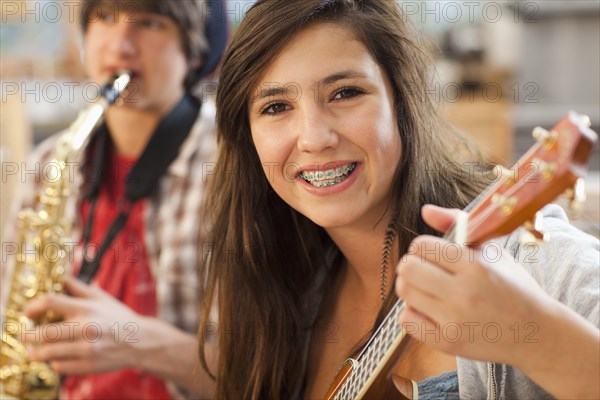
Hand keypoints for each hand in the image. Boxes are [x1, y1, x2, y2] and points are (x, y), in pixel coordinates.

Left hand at [23, 275, 144, 374]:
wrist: (141, 341)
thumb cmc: (119, 317)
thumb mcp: (101, 297)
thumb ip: (78, 287)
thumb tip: (59, 276)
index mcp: (87, 309)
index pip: (50, 302)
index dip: (33, 306)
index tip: (28, 313)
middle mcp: (85, 328)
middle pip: (44, 332)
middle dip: (28, 335)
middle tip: (25, 335)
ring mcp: (87, 349)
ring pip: (48, 353)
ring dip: (36, 352)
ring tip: (33, 350)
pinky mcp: (89, 366)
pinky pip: (60, 366)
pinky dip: (54, 362)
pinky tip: (57, 358)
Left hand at [395, 204, 552, 365]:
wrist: (536, 333)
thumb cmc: (512, 286)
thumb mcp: (491, 250)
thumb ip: (456, 224)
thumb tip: (425, 210)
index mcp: (475, 266)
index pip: (422, 246)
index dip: (423, 247)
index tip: (432, 253)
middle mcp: (464, 293)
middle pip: (407, 268)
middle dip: (411, 265)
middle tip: (424, 270)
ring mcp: (454, 320)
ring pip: (404, 292)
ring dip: (411, 287)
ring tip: (427, 289)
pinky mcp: (447, 342)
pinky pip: (406, 320)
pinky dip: (413, 313)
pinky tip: (429, 310)